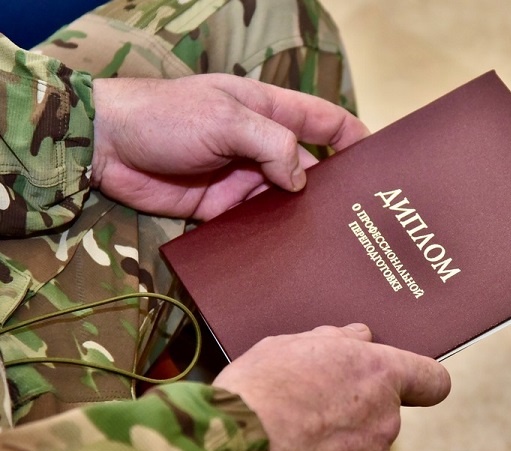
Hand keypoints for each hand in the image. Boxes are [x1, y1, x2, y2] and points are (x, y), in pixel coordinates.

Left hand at [91, 75, 368, 219]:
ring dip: (301, 219)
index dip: (353, 137)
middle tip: (360, 218)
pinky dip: (269, 237)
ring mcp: (242, 179)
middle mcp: (261, 147)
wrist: (107, 147)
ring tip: (330, 243)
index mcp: (268, 111)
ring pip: (284, 202)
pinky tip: (288, 254)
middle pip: (310, 169)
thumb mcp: (225, 119)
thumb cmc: (165, 116)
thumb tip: (302, 180)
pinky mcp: (221, 209)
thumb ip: (271, 144)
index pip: (323, 120)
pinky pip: (254, 225)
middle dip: (332, 190)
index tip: (379, 161)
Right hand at [212, 324, 450, 450]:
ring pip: (368, 443)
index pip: (432, 379)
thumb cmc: (258, 392)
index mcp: (378, 372)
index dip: (422, 382)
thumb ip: (336, 340)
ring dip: (346, 439)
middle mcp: (387, 415)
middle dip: (360, 407)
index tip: (413, 385)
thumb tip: (358, 336)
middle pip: (388, 410)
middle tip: (317, 403)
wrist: (235, 449)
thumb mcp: (290, 345)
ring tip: (301, 432)